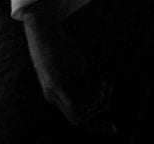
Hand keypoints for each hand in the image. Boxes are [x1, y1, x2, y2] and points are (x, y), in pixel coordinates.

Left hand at [24, 15, 114, 133]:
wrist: (41, 26)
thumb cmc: (59, 42)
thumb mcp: (76, 64)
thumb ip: (85, 80)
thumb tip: (98, 91)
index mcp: (55, 94)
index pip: (76, 119)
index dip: (96, 126)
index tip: (113, 128)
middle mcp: (52, 97)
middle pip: (79, 121)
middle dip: (100, 110)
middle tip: (109, 88)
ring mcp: (52, 92)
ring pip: (79, 116)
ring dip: (98, 104)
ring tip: (105, 85)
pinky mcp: (55, 83)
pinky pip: (76, 105)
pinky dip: (93, 99)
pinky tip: (101, 85)